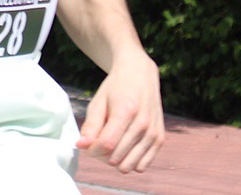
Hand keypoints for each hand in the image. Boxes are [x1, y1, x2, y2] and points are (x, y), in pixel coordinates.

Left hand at [76, 51, 163, 172]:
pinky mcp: (159, 139)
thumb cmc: (116, 88)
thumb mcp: (98, 102)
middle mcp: (143, 123)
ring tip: (111, 144)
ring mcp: (153, 133)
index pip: (106, 144)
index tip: (87, 142)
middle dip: (101, 155)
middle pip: (115, 158)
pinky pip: (141, 167)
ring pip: (127, 165)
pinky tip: (124, 147)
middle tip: (98, 140)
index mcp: (126, 111)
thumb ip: (90, 126)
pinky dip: (129, 161)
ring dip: (114, 160)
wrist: (140, 74)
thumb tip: (81, 146)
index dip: (92, 149)